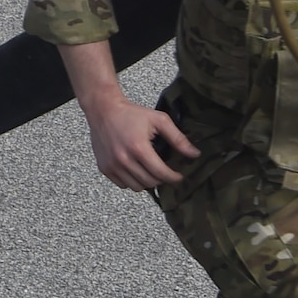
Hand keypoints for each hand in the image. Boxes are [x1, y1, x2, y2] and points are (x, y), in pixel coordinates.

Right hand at [80, 91, 198, 191]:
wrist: (103, 110)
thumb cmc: (131, 114)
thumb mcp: (159, 120)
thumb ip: (178, 138)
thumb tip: (195, 154)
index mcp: (138, 148)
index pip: (161, 173)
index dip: (174, 177)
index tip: (179, 176)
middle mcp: (123, 159)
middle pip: (150, 182)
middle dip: (161, 179)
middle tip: (165, 171)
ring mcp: (112, 166)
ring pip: (137, 187)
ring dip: (147, 182)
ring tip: (150, 170)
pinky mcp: (104, 168)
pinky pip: (123, 185)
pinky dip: (132, 181)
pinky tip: (136, 169)